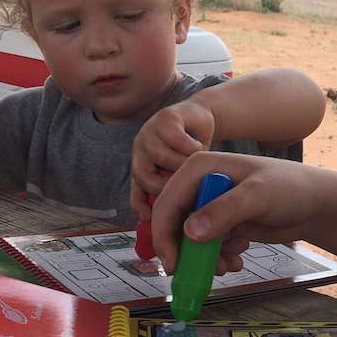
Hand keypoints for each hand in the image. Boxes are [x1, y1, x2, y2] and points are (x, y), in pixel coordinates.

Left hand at [130, 99, 215, 216]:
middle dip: (168, 183)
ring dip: (183, 162)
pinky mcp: (165, 117)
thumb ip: (174, 190)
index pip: (135, 190)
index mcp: (142, 165)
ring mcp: (150, 132)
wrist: (200, 117)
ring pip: (161, 157)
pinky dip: (189, 146)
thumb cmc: (191, 148)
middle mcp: (141, 150)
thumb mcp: (182, 173)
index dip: (140, 204)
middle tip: (188, 182)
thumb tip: (175, 218)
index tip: (151, 217)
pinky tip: (199, 146)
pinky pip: (174, 138)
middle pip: (144, 176)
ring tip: (197, 161)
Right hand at [149, 150, 329, 273]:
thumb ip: (225, 211)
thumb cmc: (291, 188)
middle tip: (200, 274)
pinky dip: (216, 259)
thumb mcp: (257, 196)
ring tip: (229, 264)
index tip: (174, 264)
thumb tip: (190, 232)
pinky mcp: (222, 224)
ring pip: (189, 240)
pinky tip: (236, 260)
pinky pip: (206, 247)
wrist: (315, 204)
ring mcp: (211, 206)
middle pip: (174, 224)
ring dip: (204, 259)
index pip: (167, 202)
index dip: (164, 235)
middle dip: (187, 251)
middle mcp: (200, 185)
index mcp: (200, 167)